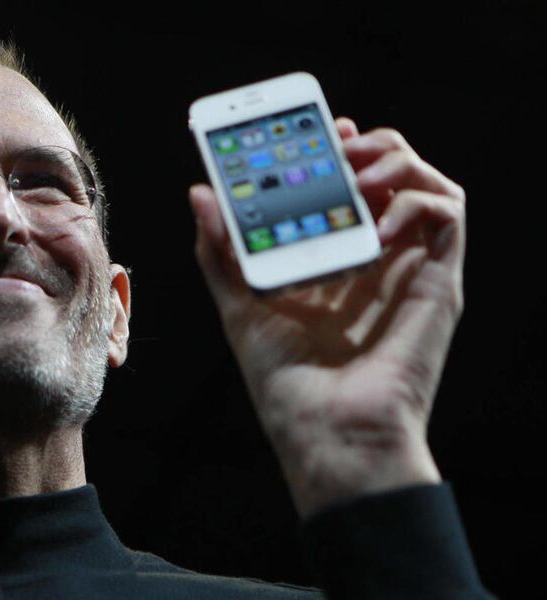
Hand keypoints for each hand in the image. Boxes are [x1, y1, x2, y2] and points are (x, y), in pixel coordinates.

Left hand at [188, 118, 465, 518]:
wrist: (326, 433)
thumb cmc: (286, 382)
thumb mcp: (239, 306)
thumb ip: (222, 252)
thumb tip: (200, 195)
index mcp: (333, 261)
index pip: (347, 188)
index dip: (340, 151)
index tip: (320, 129)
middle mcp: (374, 259)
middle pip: (389, 176)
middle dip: (369, 145)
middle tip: (339, 142)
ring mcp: (408, 268)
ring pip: (426, 184)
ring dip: (395, 161)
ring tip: (358, 174)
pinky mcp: (438, 281)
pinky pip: (446, 214)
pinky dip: (417, 199)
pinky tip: (379, 220)